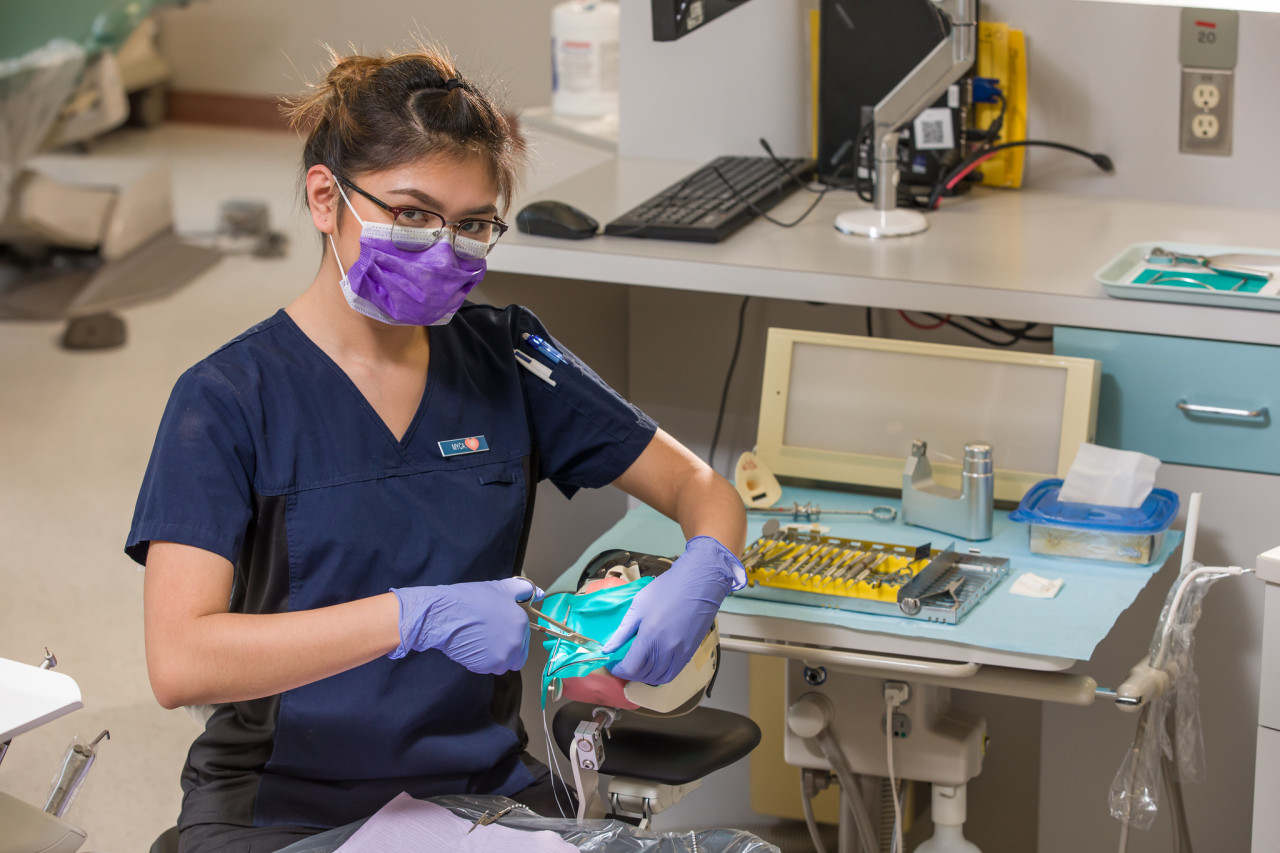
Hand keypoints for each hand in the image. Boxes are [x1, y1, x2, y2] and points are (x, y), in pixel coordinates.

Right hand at [390, 577, 542, 673]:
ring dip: (494, 657)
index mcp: (521, 623)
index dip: (510, 633)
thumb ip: (523, 590)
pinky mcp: (485, 667)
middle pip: (517, 655)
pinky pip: (487, 668)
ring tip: (480, 641)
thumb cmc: (469, 600)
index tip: (497, 628)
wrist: (444, 614)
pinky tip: (471, 646)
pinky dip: (481, 661)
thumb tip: (539, 593)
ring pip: (502, 664)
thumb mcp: (500, 588)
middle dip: (506, 648)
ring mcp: (501, 657)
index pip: (524, 638)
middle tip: (489, 636)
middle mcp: (516, 643)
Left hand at [601, 536, 744, 684]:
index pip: (630, 667)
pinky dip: (661, 676)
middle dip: (629, 673)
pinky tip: (654, 667)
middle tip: (623, 665)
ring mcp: (680, 652)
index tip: (613, 664)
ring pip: (658, 678)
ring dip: (644, 677)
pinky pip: (673, 674)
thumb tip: (607, 649)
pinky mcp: (690, 652)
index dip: (618, 670)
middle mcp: (665, 649)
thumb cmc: (667, 590)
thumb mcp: (638, 606)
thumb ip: (622, 631)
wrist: (698, 584)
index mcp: (649, 636)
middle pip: (643, 675)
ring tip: (638, 667)